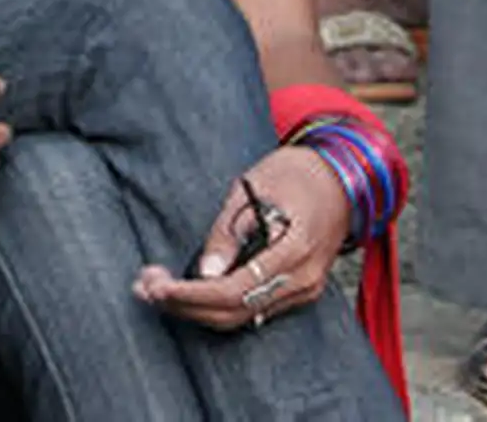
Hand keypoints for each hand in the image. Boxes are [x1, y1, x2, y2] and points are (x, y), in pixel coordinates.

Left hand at [134, 146, 349, 329]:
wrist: (342, 177)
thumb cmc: (297, 173)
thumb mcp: (255, 188)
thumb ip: (229, 232)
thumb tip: (205, 271)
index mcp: (296, 250)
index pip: (234, 290)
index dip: (191, 294)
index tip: (156, 286)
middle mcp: (303, 279)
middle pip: (235, 311)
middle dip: (185, 305)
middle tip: (144, 287)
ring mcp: (304, 289)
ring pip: (242, 315)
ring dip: (197, 308)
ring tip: (157, 289)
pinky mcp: (298, 290)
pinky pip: (254, 308)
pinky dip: (218, 304)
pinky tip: (190, 290)